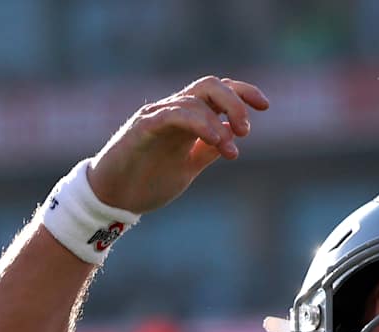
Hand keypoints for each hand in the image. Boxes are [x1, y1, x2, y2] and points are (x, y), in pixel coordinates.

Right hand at [87, 76, 269, 214]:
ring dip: (217, 122)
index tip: (265, 105)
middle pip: (209, 85)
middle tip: (246, 131)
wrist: (113, 199)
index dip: (243, 92)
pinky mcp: (142, 129)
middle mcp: (174, 112)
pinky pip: (171, 114)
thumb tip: (232, 135)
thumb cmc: (148, 181)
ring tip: (230, 150)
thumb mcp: (188, 167)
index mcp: (187, 120)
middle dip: (235, 102)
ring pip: (193, 100)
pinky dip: (196, 122)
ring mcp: (157, 117)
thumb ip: (208, 150)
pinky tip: (213, 140)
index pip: (218, 92)